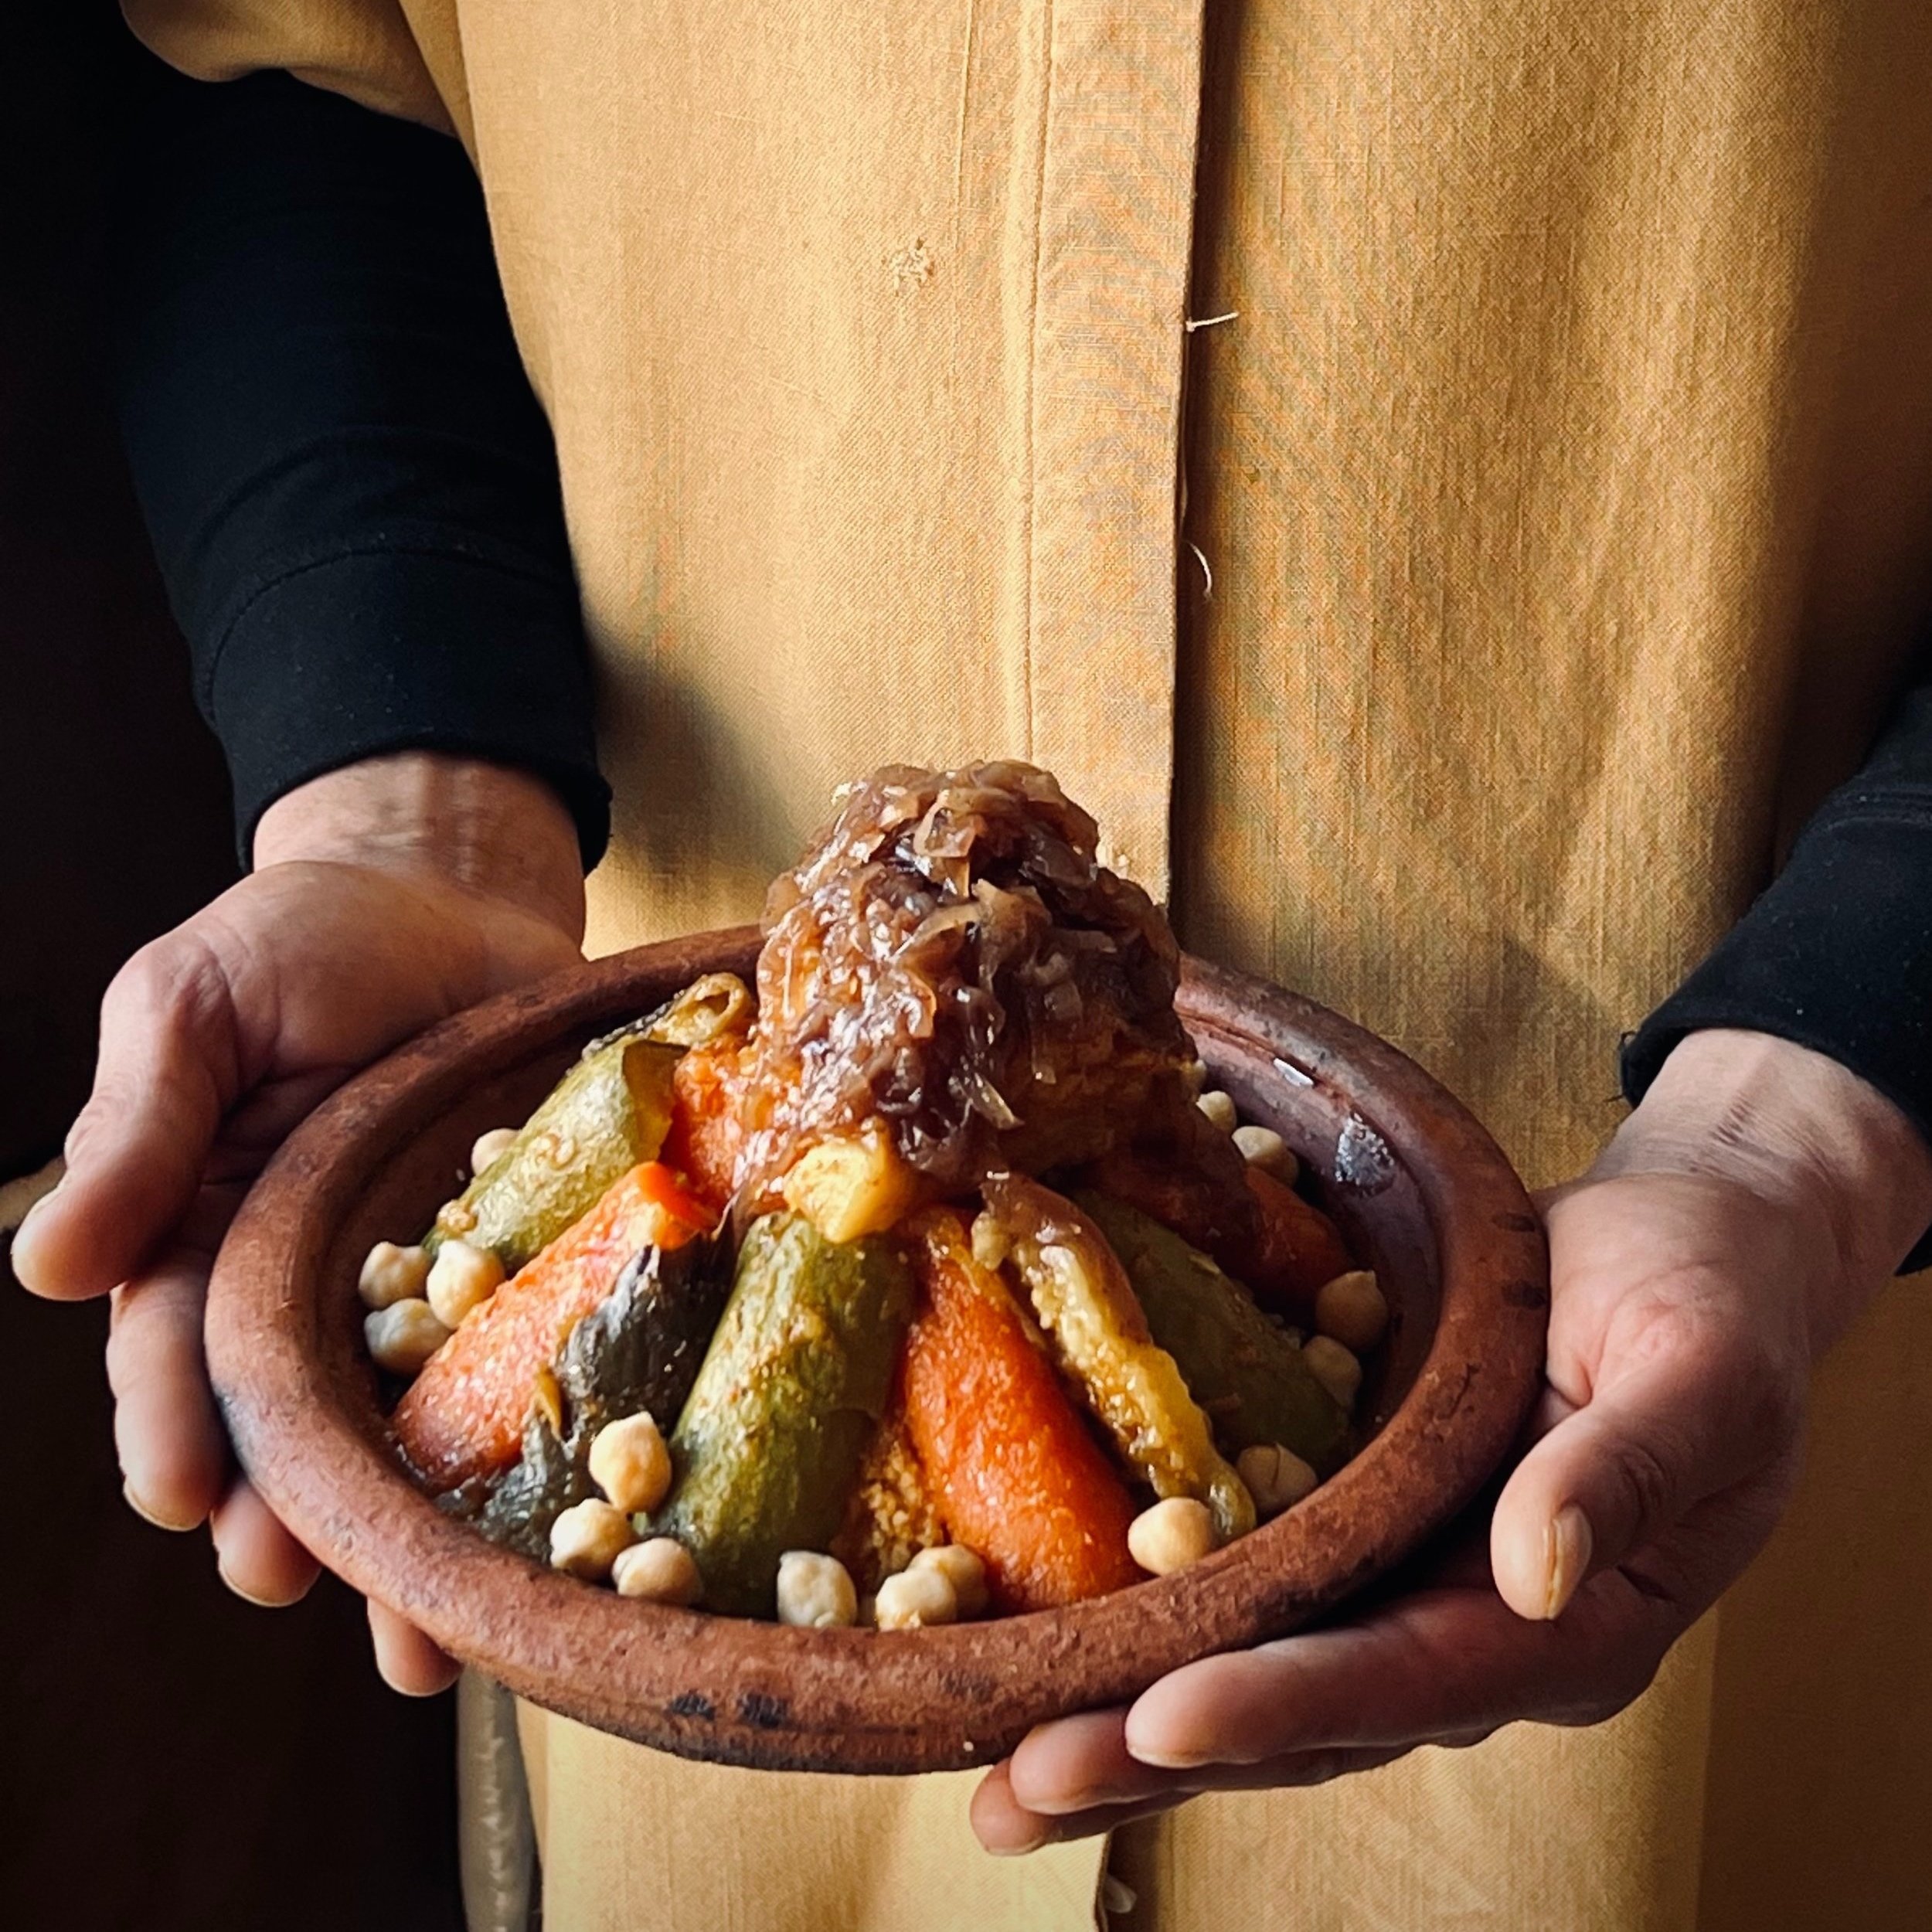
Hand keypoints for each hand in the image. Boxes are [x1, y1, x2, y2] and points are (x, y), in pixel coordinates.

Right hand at [12, 753, 584, 1692]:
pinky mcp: (518, 1271)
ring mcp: (420, 1288)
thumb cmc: (305, 936)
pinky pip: (515, 1376)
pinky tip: (534, 1553)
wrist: (460, 893)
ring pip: (397, 1434)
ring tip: (418, 1636)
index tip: (185, 1490)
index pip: (175, 1349)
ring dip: (398, 1537)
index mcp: (207, 1232)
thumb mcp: (194, 1007)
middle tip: (288, 1575)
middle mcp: (307, 1284)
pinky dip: (522, 1463)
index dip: (174, 1422)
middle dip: (283, 1509)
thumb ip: (139, 1129)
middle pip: (287, 1422)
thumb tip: (39, 1267)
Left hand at [971, 1029, 1931, 1851]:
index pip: (1408, 1680)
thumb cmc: (1706, 1299)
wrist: (1680, 1246)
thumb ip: (1627, 1469)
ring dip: (1133, 1726)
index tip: (1162, 1720)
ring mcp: (1414, 1589)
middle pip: (1308, 1717)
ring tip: (1000, 1779)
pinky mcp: (1365, 1531)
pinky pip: (1258, 1599)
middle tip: (1016, 1792)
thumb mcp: (1699, 1367)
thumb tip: (1535, 1566)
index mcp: (1571, 1621)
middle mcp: (1477, 1632)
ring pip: (1263, 1680)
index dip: (1285, 1704)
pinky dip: (1162, 1636)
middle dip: (1159, 1756)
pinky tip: (1059, 1654)